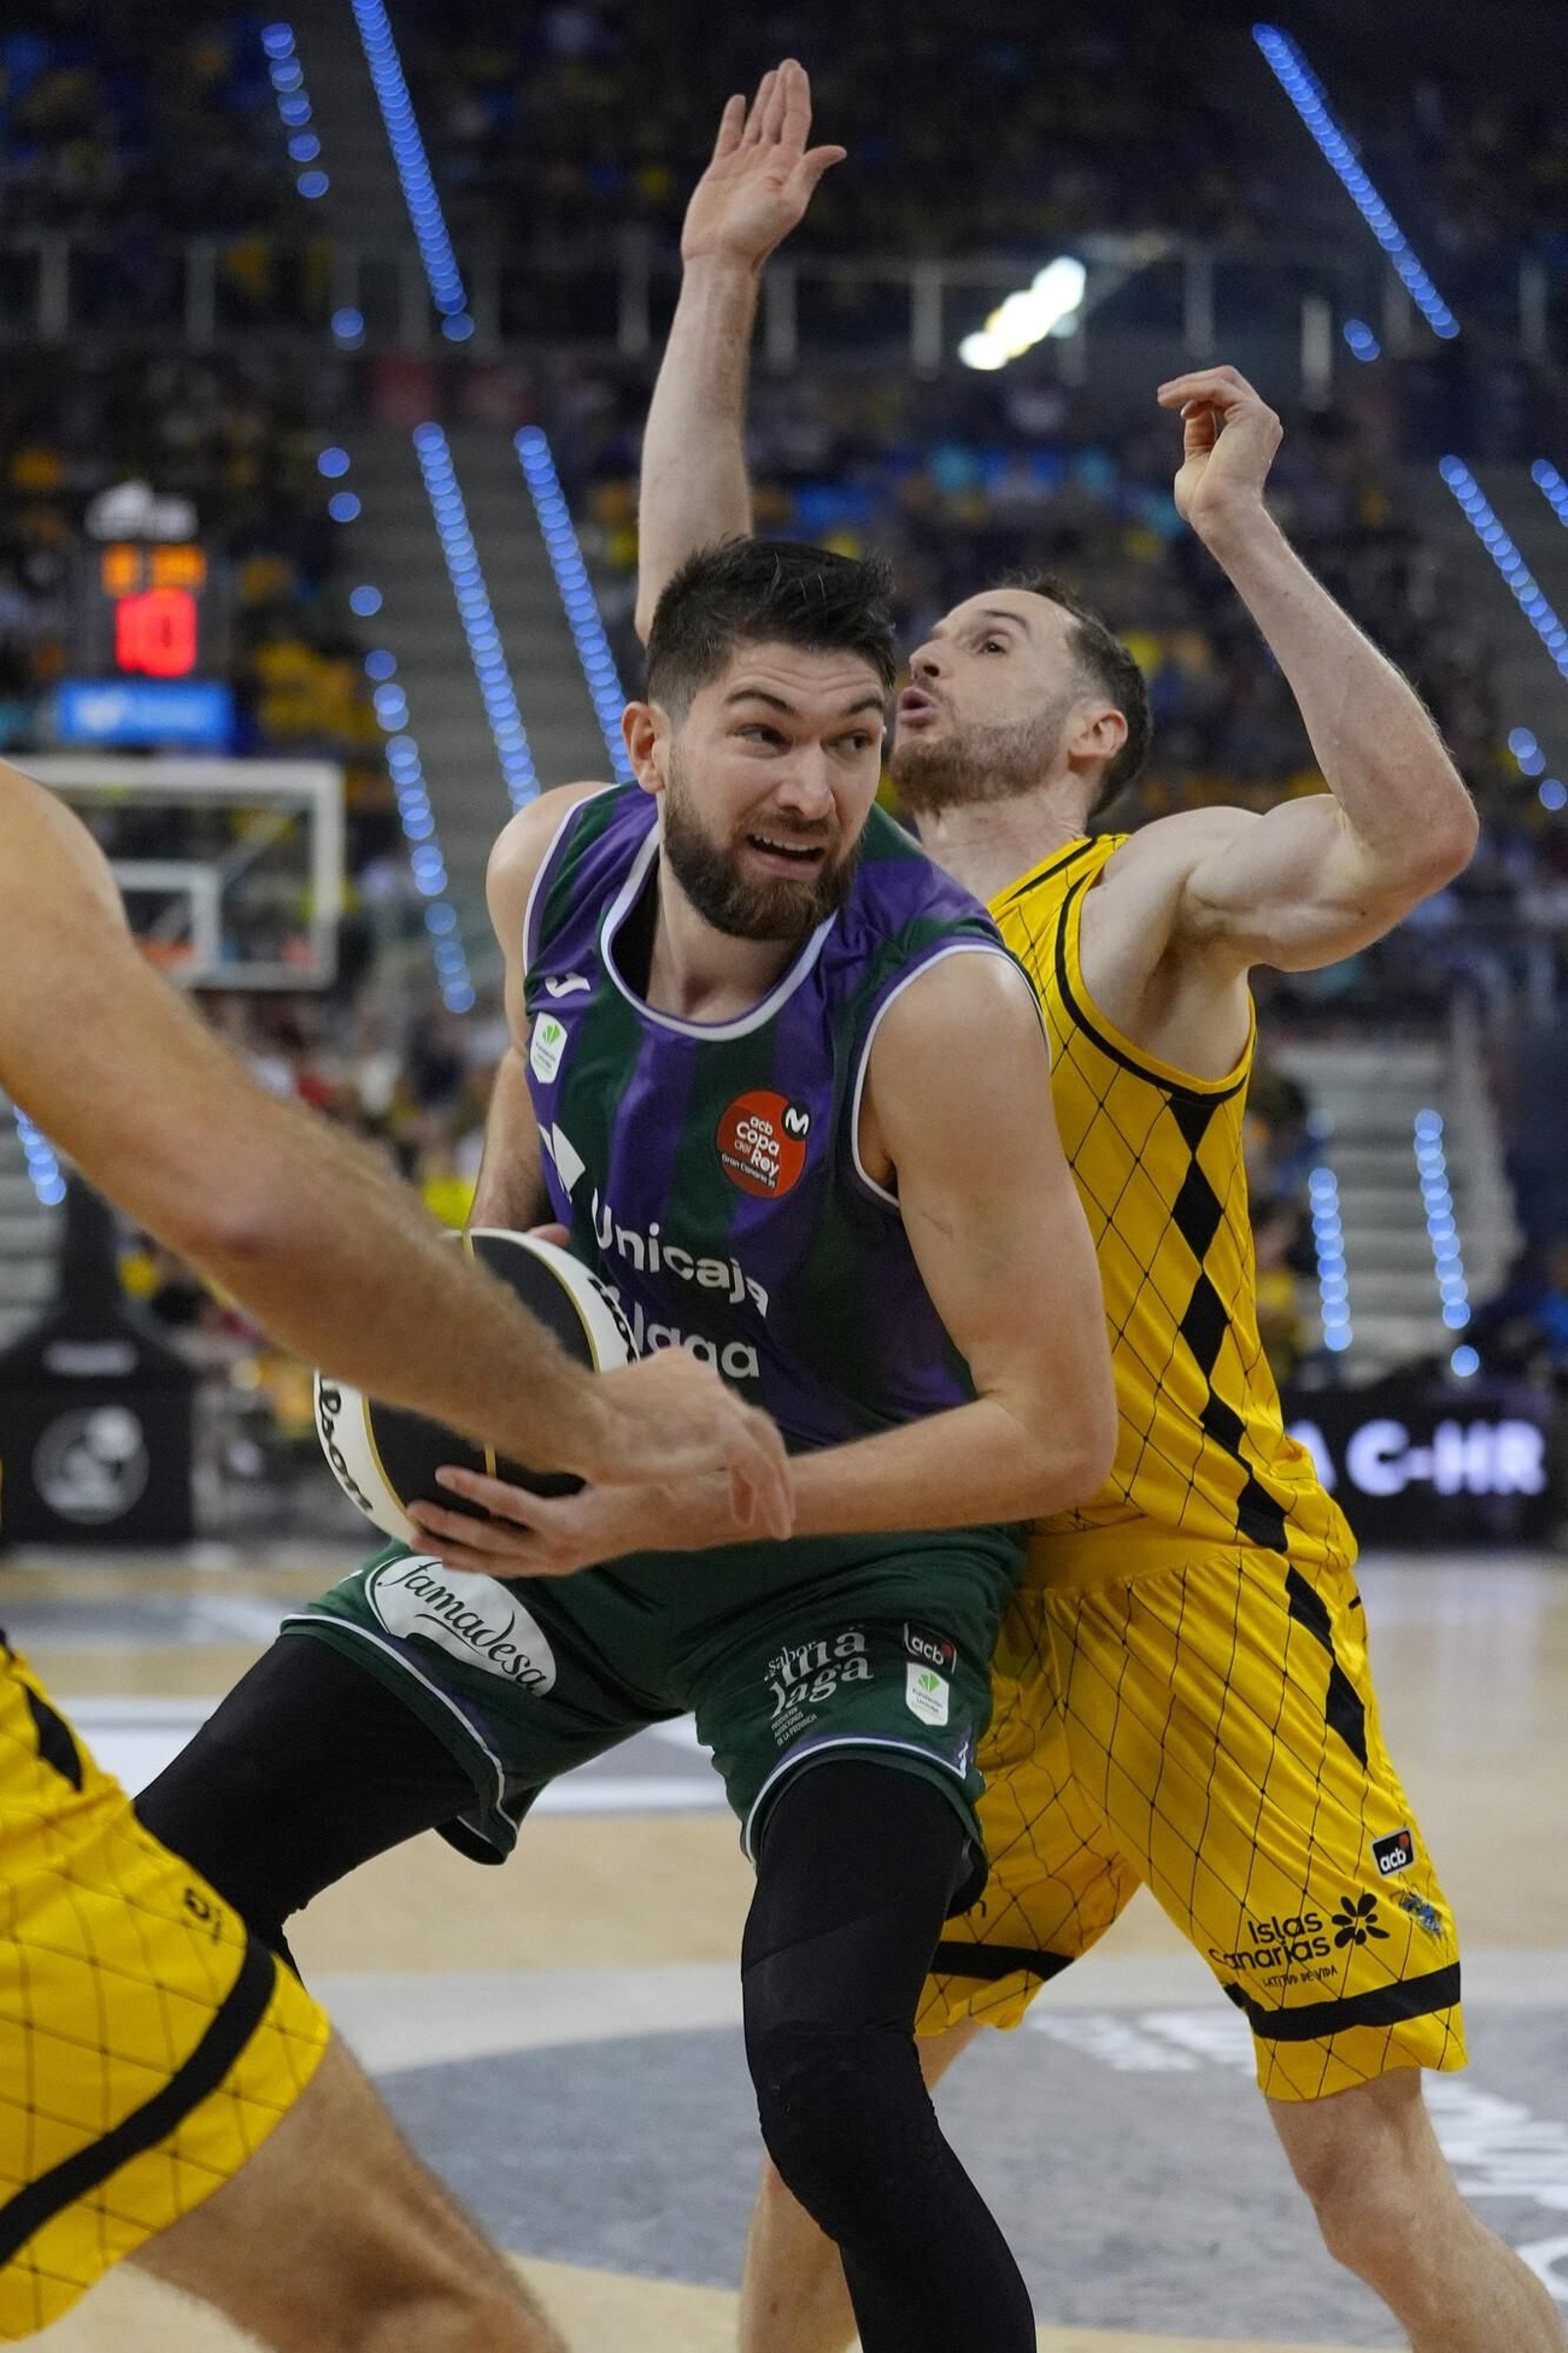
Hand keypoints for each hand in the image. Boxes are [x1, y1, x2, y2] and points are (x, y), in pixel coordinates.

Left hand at [406, 1464, 740, 1580]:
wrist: (675, 1519)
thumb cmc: (645, 1481)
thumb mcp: (619, 1460)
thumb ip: (588, 1434)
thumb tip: (556, 1388)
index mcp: (571, 1521)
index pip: (513, 1507)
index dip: (476, 1491)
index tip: (442, 1473)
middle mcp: (558, 1549)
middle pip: (492, 1541)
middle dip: (450, 1525)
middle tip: (414, 1509)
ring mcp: (556, 1561)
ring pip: (494, 1561)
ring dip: (452, 1549)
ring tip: (415, 1538)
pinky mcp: (556, 1564)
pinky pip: (508, 1567)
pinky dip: (476, 1563)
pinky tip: (449, 1558)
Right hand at [575, 1348, 794, 1537]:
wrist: (578, 1422)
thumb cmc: (582, 1423)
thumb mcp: (621, 1414)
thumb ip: (645, 1421)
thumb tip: (640, 1442)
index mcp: (681, 1369)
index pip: (716, 1408)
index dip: (726, 1444)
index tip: (721, 1477)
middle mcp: (706, 1379)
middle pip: (748, 1423)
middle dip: (759, 1465)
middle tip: (755, 1503)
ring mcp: (718, 1403)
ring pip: (763, 1446)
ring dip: (775, 1486)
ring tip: (778, 1522)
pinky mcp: (724, 1433)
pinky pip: (761, 1470)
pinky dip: (773, 1498)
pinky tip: (775, 1525)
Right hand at [681, 58, 844, 271]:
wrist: (720, 257)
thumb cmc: (755, 236)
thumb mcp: (788, 204)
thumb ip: (808, 172)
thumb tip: (838, 149)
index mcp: (786, 167)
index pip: (795, 121)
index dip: (796, 94)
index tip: (796, 69)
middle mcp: (767, 164)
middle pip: (778, 117)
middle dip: (783, 90)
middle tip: (788, 64)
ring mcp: (744, 166)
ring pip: (757, 124)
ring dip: (764, 100)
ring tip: (770, 76)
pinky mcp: (721, 171)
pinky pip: (729, 136)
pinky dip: (734, 117)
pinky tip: (738, 101)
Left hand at [1157, 365, 1282, 539]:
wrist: (1220, 516)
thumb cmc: (1206, 503)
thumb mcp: (1197, 461)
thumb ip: (1198, 437)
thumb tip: (1191, 415)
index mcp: (1252, 433)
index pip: (1226, 398)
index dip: (1197, 397)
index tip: (1171, 407)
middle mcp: (1262, 422)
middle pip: (1228, 381)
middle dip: (1193, 383)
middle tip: (1162, 395)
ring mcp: (1261, 416)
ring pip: (1223, 379)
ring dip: (1189, 383)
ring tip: (1162, 397)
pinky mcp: (1252, 413)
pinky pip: (1217, 387)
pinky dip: (1191, 389)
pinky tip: (1170, 400)